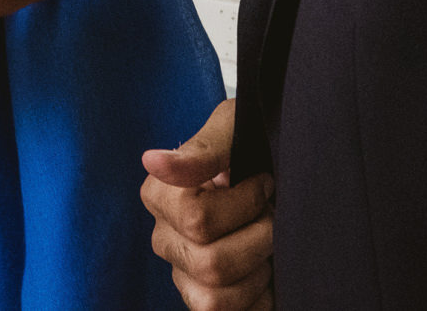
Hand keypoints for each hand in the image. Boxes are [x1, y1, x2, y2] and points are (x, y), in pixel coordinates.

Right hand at [142, 99, 273, 309]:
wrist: (274, 177)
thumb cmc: (251, 150)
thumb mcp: (233, 131)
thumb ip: (200, 150)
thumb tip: (152, 161)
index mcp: (160, 196)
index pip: (197, 219)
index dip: (245, 203)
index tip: (262, 182)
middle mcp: (164, 239)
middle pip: (212, 263)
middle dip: (259, 238)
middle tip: (271, 214)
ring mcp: (182, 274)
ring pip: (217, 298)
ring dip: (258, 270)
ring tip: (266, 243)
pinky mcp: (203, 300)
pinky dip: (256, 297)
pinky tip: (263, 269)